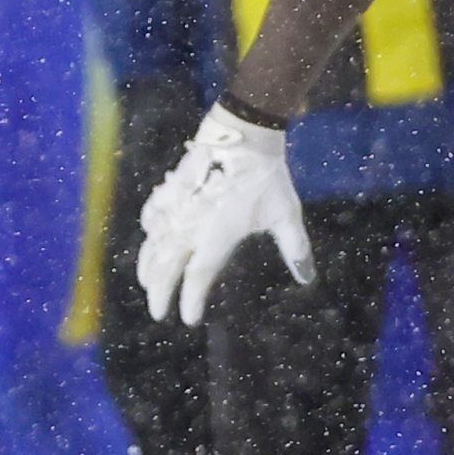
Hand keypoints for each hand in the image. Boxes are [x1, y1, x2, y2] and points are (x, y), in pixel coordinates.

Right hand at [135, 104, 310, 324]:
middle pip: (167, 266)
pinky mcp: (172, 188)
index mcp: (217, 237)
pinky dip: (150, 227)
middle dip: (160, 291)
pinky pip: (153, 212)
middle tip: (156, 311)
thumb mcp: (285, 214)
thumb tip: (308, 278)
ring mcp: (178, 207)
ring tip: (145, 281)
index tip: (187, 319)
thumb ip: (295, 249)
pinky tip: (149, 233)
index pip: (198, 277)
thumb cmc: (265, 177)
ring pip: (155, 243)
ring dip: (148, 265)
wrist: (242, 135)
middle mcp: (192, 227)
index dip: (191, 300)